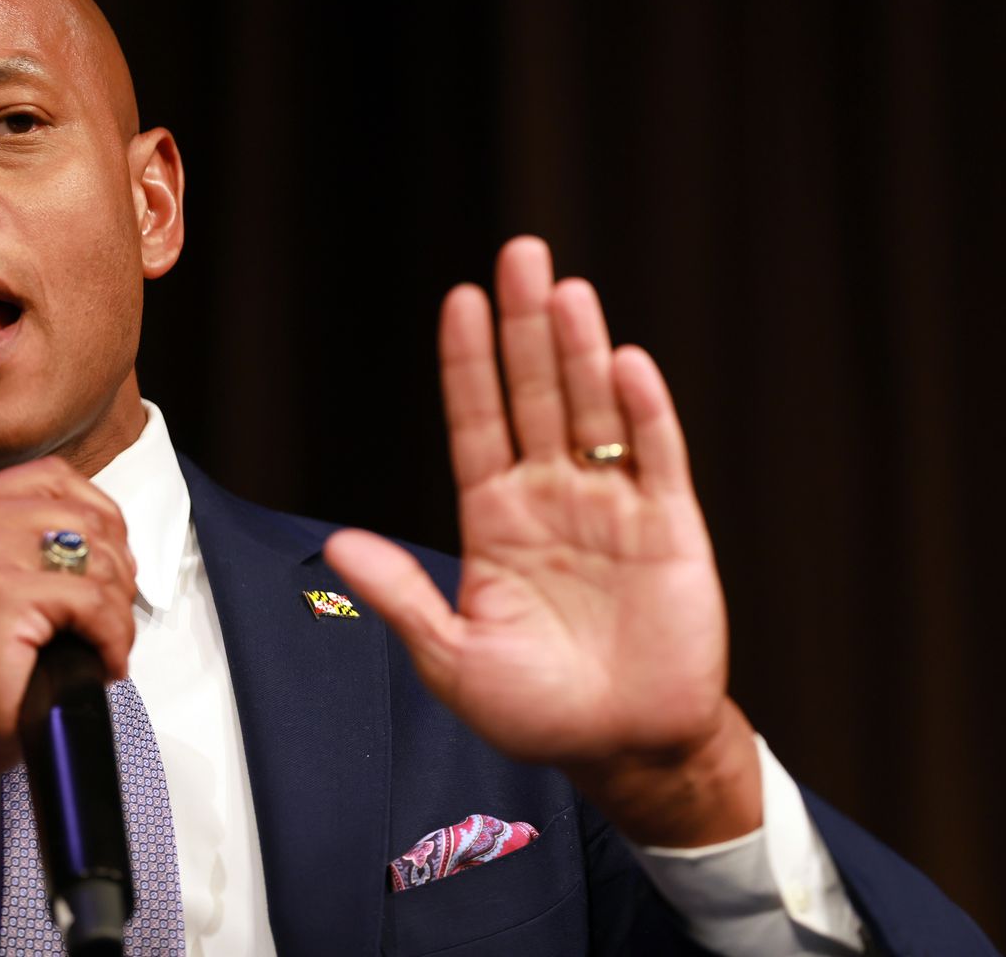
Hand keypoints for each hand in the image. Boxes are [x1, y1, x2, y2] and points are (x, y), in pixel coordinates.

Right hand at [0, 456, 138, 863]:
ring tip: (102, 645)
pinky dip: (113, 637)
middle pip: (86, 516)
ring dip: (117, 609)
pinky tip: (101, 662)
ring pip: (98, 557)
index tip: (103, 573)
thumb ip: (27, 537)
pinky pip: (94, 601)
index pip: (56, 478)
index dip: (99, 523)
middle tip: (106, 620)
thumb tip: (110, 531)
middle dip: (116, 572)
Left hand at [324, 236, 760, 846]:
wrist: (626, 750)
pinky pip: (656, 457)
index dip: (469, 365)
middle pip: (535, 396)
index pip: (477, 424)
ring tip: (564, 290)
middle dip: (525, 328)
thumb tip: (335, 544)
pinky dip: (643, 412)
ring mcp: (613, 507)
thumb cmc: (536, 713)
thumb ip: (401, 595)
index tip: (459, 302)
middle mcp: (553, 499)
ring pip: (593, 411)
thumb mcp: (452, 658)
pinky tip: (625, 364)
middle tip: (520, 255)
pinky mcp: (670, 527)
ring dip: (580, 351)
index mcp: (497, 521)